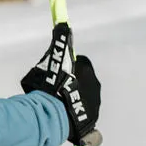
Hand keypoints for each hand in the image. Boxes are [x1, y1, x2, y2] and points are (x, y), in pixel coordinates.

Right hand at [21, 23, 101, 145]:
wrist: (54, 115)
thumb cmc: (50, 87)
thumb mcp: (50, 61)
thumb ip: (57, 46)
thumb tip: (62, 25)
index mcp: (86, 70)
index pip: (80, 63)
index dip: (69, 66)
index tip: (58, 71)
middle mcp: (95, 85)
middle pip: (84, 81)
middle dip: (73, 83)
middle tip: (56, 89)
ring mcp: (95, 104)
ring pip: (85, 98)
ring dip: (74, 99)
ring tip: (58, 105)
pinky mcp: (92, 120)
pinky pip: (84, 114)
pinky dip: (77, 115)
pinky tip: (65, 117)